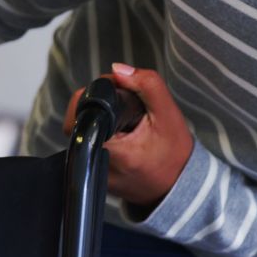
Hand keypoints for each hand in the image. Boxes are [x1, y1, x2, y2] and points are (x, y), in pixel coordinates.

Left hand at [64, 63, 193, 210]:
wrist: (180, 187)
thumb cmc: (175, 153)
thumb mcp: (168, 114)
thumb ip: (147, 85)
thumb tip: (117, 69)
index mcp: (115, 152)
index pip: (79, 117)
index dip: (89, 97)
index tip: (112, 94)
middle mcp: (99, 166)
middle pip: (77, 123)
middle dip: (95, 106)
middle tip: (120, 106)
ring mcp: (94, 175)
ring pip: (81, 134)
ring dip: (97, 121)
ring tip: (121, 121)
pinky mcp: (95, 178)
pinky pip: (87, 147)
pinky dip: (100, 136)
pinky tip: (119, 135)